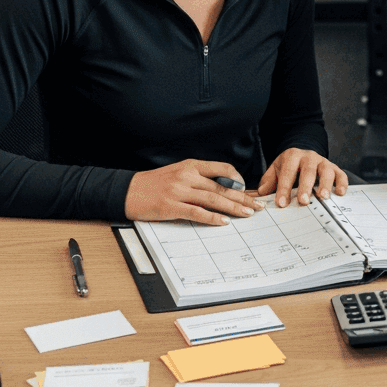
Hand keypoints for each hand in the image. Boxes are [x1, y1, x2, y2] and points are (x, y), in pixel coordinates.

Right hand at [125, 159, 262, 225]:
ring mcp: (179, 191)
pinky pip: (196, 212)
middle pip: (222, 187)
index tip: (249, 190)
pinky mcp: (171, 206)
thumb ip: (199, 177)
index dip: (238, 179)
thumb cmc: (155, 183)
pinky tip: (223, 222)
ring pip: (213, 199)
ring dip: (233, 208)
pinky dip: (212, 217)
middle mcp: (187, 176)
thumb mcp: (179, 172)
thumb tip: (224, 187)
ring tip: (247, 214)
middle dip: (243, 198)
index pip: (222, 168)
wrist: (128, 190)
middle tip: (258, 206)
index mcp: (191, 165)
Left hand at [255, 148, 347, 206]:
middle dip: (306, 187)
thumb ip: (268, 181)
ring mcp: (323, 162)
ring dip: (326, 184)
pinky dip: (342, 183)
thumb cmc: (289, 166)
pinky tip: (340, 193)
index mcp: (292, 156)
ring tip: (323, 197)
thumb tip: (261, 194)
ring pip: (326, 171)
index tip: (282, 203)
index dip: (284, 188)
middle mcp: (309, 157)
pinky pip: (341, 174)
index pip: (287, 173)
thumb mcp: (276, 169)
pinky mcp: (334, 168)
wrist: (303, 153)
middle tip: (303, 201)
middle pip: (308, 171)